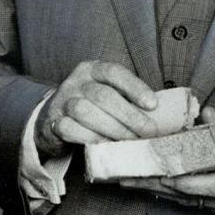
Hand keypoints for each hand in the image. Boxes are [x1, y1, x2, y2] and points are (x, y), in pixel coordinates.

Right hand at [35, 60, 159, 159]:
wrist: (55, 117)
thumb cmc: (92, 106)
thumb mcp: (108, 93)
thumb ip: (128, 99)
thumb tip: (161, 114)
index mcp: (93, 69)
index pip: (114, 72)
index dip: (135, 87)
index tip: (153, 105)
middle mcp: (76, 81)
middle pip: (103, 96)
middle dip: (129, 116)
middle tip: (147, 132)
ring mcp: (63, 100)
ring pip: (86, 112)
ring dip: (112, 129)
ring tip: (129, 141)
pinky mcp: (53, 120)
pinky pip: (71, 129)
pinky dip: (90, 138)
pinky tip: (105, 145)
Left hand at [119, 108, 214, 214]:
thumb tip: (205, 114)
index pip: (211, 184)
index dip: (185, 181)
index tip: (161, 174)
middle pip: (190, 196)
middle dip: (157, 185)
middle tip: (126, 178)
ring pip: (188, 201)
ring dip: (159, 191)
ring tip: (129, 182)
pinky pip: (194, 204)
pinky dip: (172, 194)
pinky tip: (151, 187)